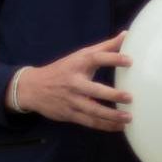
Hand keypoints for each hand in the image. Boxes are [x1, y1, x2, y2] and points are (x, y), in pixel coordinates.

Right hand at [15, 32, 134, 131]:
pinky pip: (88, 121)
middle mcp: (74, 83)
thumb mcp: (81, 55)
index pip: (96, 58)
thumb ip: (105, 47)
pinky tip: (119, 127)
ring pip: (92, 110)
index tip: (130, 61)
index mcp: (78, 64)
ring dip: (110, 116)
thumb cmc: (64, 69)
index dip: (113, 58)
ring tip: (128, 118)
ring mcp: (71, 100)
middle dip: (111, 95)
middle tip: (130, 98)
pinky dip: (104, 126)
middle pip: (93, 90)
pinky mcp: (69, 114)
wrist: (32, 88)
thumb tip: (128, 34)